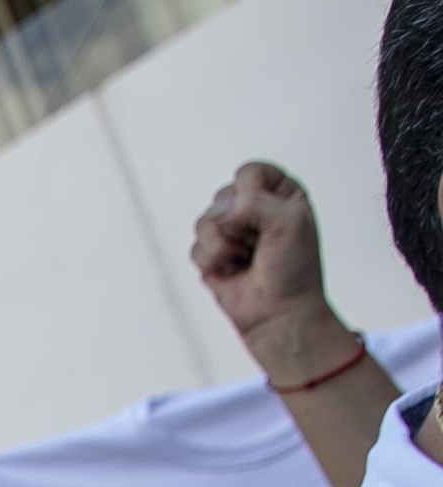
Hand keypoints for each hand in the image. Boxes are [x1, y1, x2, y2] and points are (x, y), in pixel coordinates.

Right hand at [193, 162, 356, 387]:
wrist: (278, 313)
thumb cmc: (293, 268)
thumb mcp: (289, 222)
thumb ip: (254, 202)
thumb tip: (220, 214)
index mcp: (280, 193)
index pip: (250, 173)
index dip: (250, 192)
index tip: (266, 214)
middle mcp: (254, 208)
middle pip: (223, 196)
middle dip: (236, 224)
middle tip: (257, 243)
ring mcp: (231, 232)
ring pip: (204, 221)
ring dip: (222, 246)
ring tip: (243, 259)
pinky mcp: (211, 254)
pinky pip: (195, 246)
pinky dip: (212, 261)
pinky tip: (231, 272)